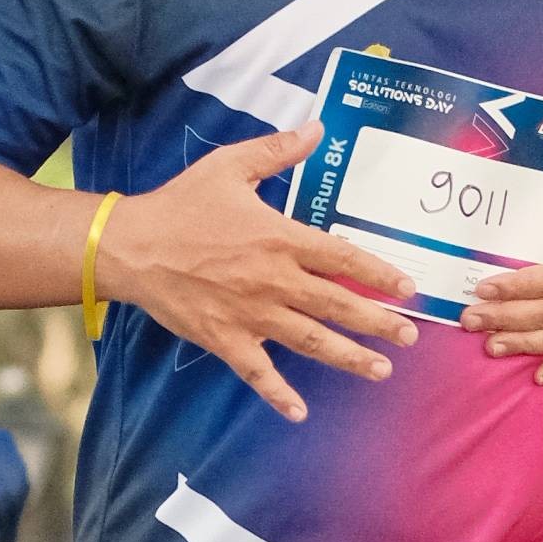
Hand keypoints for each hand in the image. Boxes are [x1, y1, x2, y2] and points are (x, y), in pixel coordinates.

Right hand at [94, 124, 418, 423]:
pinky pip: (259, 373)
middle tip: (411, 335)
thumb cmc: (180, 205)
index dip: (379, 273)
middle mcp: (274, 281)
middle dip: (379, 322)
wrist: (132, 246)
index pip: (343, 259)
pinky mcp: (226, 339)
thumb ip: (278, 150)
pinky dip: (279, 395)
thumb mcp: (230, 166)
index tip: (407, 287)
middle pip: (338, 305)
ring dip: (350, 358)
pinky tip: (300, 413)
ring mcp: (252, 315)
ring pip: (312, 342)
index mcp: (280, 239)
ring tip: (382, 370)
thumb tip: (316, 127)